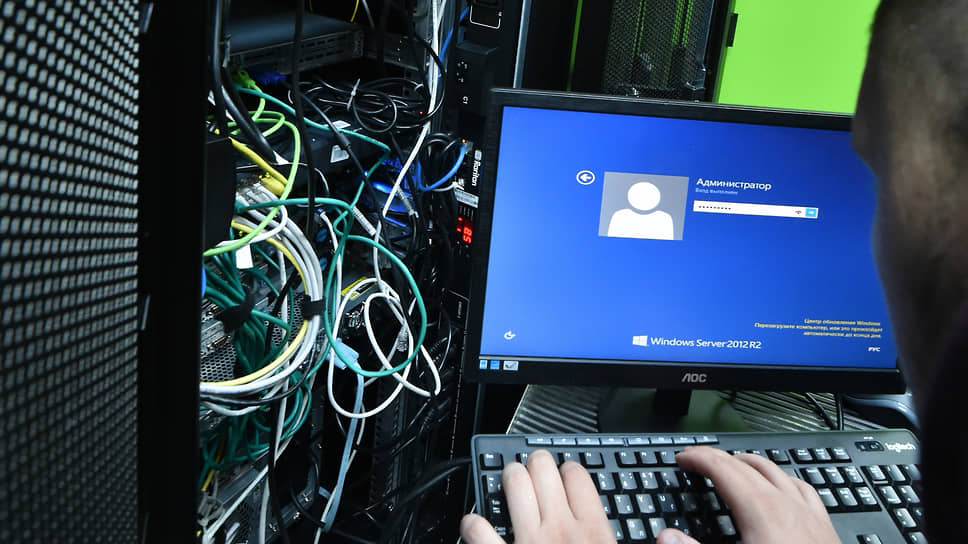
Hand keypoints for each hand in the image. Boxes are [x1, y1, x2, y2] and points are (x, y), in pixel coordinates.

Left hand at [460, 449, 615, 543]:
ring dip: (508, 477)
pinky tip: (475, 524)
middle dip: (535, 463)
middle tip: (534, 469)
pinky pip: (479, 529)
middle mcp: (560, 530)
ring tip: (508, 480)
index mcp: (594, 533)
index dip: (570, 469)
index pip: (578, 477)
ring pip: (513, 484)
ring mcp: (529, 542)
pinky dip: (473, 523)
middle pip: (543, 469)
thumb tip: (664, 530)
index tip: (567, 473)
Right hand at [656, 446, 840, 543]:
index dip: (699, 459)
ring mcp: (809, 513)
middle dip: (719, 459)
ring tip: (734, 466)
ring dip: (750, 465)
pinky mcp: (825, 527)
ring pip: (777, 472)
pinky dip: (783, 480)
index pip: (723, 468)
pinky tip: (782, 488)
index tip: (682, 459)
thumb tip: (667, 537)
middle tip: (699, 462)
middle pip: (747, 466)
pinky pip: (803, 489)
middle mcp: (786, 504)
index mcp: (761, 510)